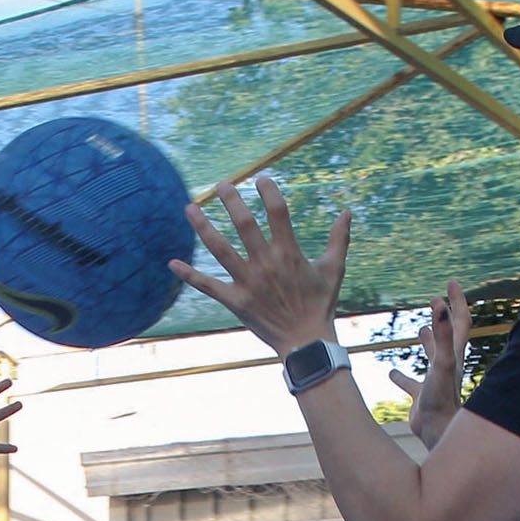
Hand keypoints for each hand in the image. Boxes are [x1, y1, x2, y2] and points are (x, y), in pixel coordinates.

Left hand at [169, 174, 350, 355]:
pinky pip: (208, 286)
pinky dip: (189, 275)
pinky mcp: (236, 302)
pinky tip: (172, 263)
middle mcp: (266, 264)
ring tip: (189, 208)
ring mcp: (248, 283)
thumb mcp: (334, 269)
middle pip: (245, 225)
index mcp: (290, 253)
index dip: (268, 192)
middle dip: (232, 202)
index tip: (260, 178)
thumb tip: (347, 211)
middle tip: (220, 185)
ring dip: (203, 228)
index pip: (277, 213)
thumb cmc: (320, 304)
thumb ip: (339, 239)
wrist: (306, 342)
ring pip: (221, 250)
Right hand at [384, 280, 469, 442]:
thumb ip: (442, 334)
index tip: (450, 282)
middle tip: (436, 299)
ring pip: (432, 356)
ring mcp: (435, 381)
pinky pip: (411, 384)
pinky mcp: (423, 397)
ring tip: (420, 328)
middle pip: (449, 334)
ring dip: (428, 341)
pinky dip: (401, 376)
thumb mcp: (442, 361)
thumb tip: (440, 304)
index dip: (458, 300)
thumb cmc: (442, 399)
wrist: (437, 432)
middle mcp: (447, 365)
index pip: (460, 320)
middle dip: (444, 315)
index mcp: (454, 354)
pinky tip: (392, 373)